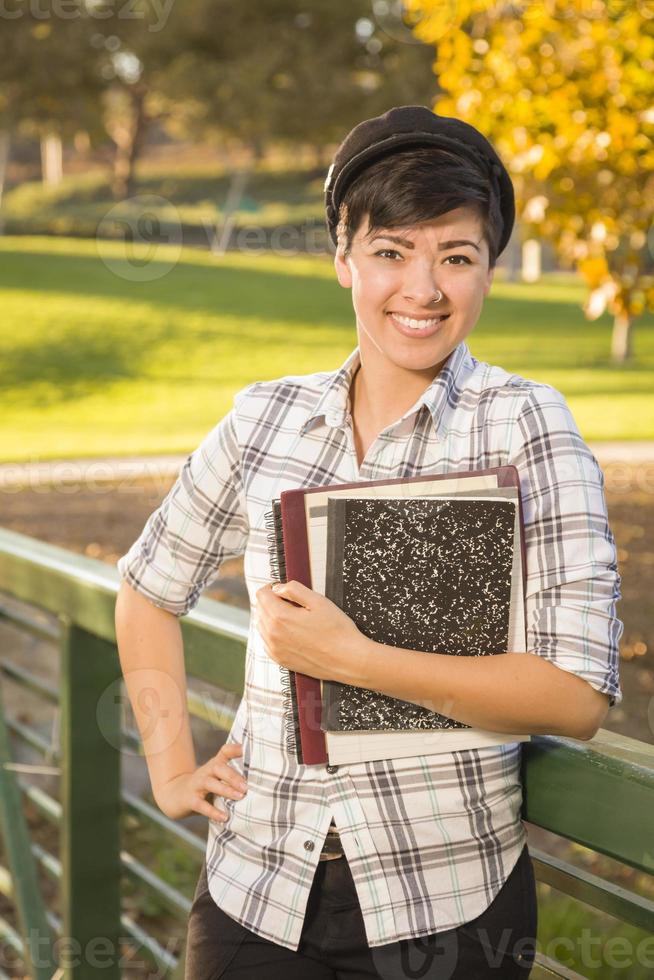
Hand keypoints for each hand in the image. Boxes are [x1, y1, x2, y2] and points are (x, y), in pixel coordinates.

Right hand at [154, 743, 246, 822]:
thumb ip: (232, 772)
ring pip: (210, 784)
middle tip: (247, 786)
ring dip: (225, 790)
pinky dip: (213, 811)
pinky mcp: (190, 800)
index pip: (224, 752)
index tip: (247, 750)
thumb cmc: (204, 786)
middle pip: (218, 768)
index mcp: (214, 765)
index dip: (235, 749)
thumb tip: (256, 773)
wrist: (175, 796)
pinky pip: (201, 805)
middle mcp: (205, 772)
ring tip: (240, 797)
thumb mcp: (216, 776)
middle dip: (233, 776)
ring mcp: (196, 785)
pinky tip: (224, 817)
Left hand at [255, 580, 370, 685]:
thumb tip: (277, 588)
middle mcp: (273, 635)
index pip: (262, 594)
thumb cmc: (337, 630)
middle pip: (259, 609)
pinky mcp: (280, 660)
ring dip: (271, 617)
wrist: (347, 660)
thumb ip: (294, 590)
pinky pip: (267, 641)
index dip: (272, 587)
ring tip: (293, 617)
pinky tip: (291, 632)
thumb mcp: (318, 601)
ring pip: (261, 625)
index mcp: (280, 617)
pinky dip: (274, 633)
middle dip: (272, 601)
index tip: (284, 589)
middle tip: (292, 602)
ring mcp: (275, 649)